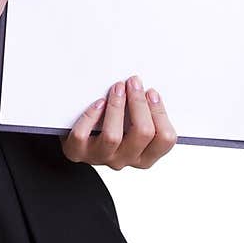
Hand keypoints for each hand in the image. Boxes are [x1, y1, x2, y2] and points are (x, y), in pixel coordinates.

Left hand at [59, 75, 177, 168]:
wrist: (79, 142)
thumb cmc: (110, 128)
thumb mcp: (133, 126)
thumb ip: (144, 114)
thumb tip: (147, 89)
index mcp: (145, 156)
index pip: (165, 139)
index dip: (160, 112)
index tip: (151, 92)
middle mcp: (125, 159)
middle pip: (143, 133)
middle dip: (139, 103)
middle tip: (133, 83)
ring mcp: (101, 157)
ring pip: (113, 136)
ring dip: (117, 107)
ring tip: (117, 88)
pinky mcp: (78, 151)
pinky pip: (83, 136)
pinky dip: (90, 116)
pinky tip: (98, 103)